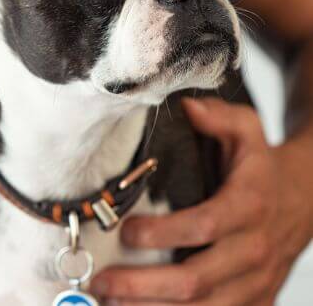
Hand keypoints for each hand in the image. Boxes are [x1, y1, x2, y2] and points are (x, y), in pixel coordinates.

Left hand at [90, 97, 312, 304]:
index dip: (163, 233)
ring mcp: (256, 281)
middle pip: (197, 280)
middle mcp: (253, 249)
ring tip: (111, 304)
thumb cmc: (263, 163)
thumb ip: (217, 116)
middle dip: (145, 286)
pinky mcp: (256, 299)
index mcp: (248, 206)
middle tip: (102, 281)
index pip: (203, 226)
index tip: (125, 231)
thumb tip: (186, 107)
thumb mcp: (247, 129)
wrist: (305, 197)